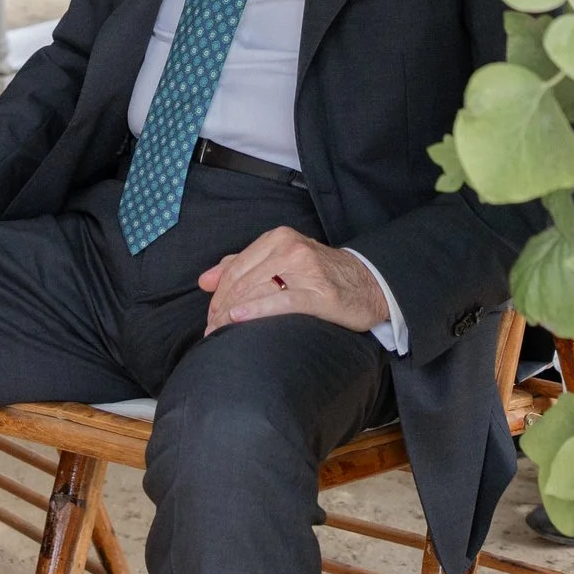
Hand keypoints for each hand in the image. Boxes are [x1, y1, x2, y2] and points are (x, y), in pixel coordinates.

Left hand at [198, 226, 388, 336]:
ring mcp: (305, 269)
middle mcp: (289, 248)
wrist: (368, 283)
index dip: (218, 294)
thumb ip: (242, 266)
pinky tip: (239, 319)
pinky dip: (257, 310)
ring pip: (257, 290)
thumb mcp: (280, 260)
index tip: (210, 316)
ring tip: (220, 334)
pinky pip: (282, 301)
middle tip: (211, 331)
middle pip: (242, 280)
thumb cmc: (320, 274)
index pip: (235, 267)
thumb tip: (204, 281)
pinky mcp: (320, 293)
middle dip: (221, 308)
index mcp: (276, 239)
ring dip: (232, 314)